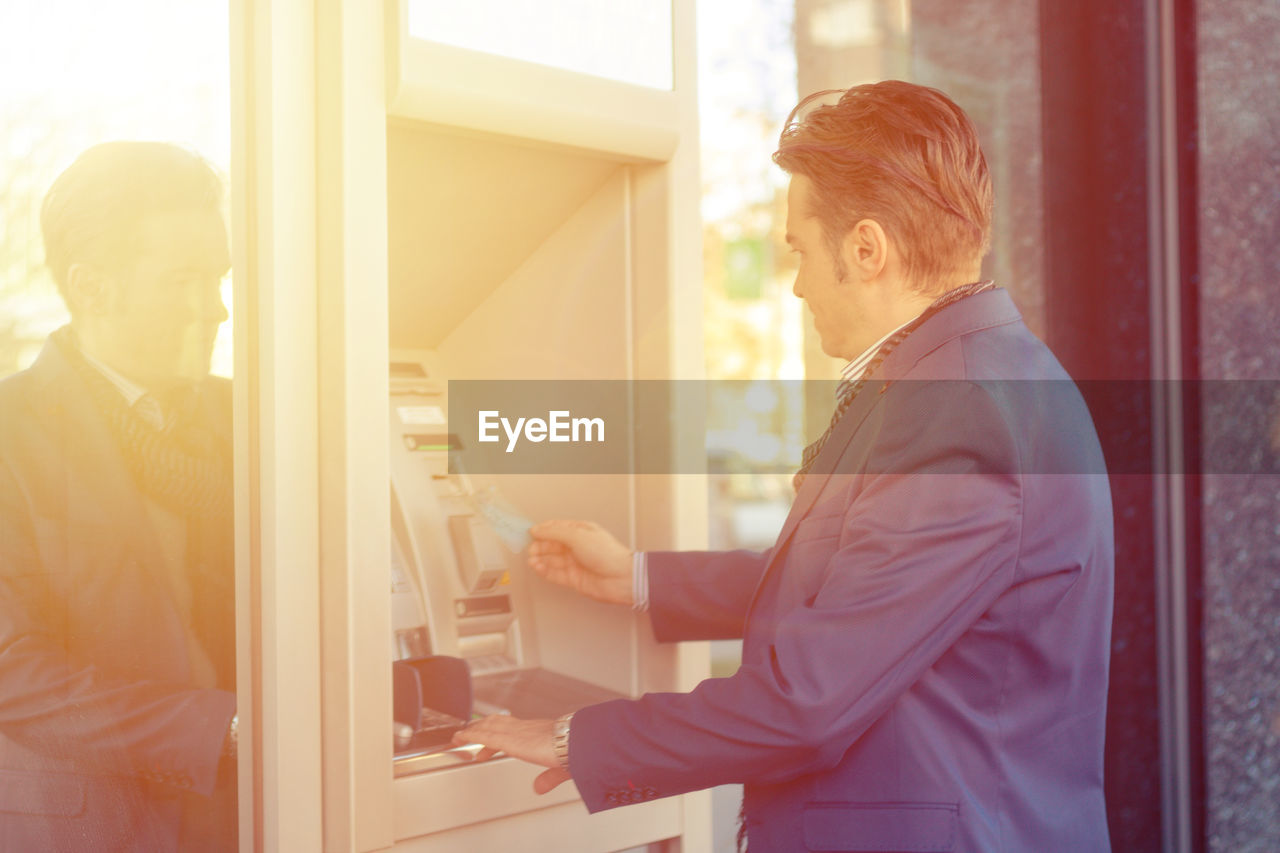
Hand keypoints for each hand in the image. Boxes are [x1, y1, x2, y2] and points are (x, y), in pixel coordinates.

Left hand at [453, 715, 572, 794]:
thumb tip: (539, 787)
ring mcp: (517, 731)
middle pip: (499, 723)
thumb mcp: (561, 768)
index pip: (515, 728)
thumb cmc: (577, 751)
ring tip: (461, 736)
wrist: (577, 742)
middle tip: (470, 735)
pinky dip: (471, 735)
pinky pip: (485, 735)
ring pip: (489, 725)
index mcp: (540, 732)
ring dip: (474, 729)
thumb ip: (548, 778)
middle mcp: (527, 728)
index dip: (501, 731)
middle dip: (484, 727)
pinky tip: (460, 737)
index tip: (492, 740)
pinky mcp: (509, 739)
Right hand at [528, 520, 633, 605]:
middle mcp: (577, 547)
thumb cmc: (607, 554)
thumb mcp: (578, 536)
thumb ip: (555, 533)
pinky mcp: (573, 579)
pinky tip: (537, 567)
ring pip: (552, 560)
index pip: (557, 528)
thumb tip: (538, 530)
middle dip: (540, 546)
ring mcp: (575, 563)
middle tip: (530, 548)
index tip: (531, 533)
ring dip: (540, 559)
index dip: (543, 530)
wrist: (620, 578)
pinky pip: (554, 574)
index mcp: (581, 531)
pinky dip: (544, 570)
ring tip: (531, 559)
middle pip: (552, 545)